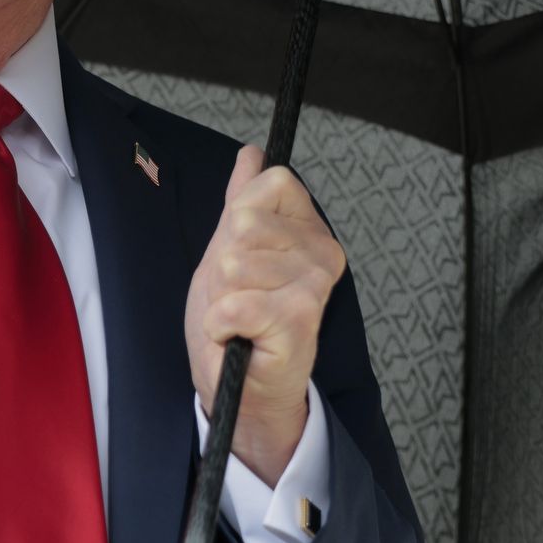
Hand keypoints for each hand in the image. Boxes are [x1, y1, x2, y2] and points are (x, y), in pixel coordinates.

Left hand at [185, 144, 346, 485]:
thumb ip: (243, 200)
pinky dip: (219, 325)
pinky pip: (232, 304)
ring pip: (233, 263)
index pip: (270, 183)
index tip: (244, 255)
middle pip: (244, 223)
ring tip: (238, 319)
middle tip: (237, 297)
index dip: (239, 219)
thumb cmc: (239, 323)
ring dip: (220, 298)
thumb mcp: (229, 251)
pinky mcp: (298, 319)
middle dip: (222, 266)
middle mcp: (322, 253)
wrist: (243, 389)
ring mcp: (313, 286)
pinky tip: (238, 338)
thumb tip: (253, 152)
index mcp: (309, 231)